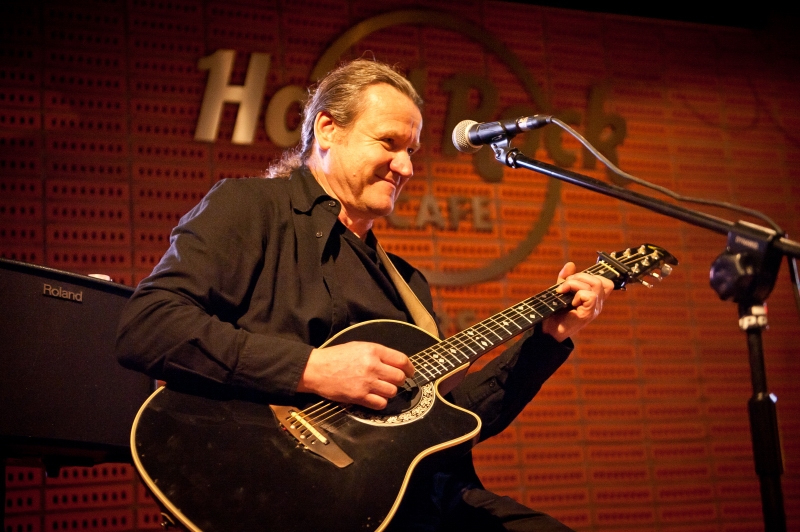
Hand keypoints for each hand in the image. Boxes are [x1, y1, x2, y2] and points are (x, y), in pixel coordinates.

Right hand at [297, 341, 414, 409]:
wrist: (316, 369)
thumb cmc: (336, 357)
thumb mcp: (358, 346)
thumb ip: (378, 353)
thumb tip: (396, 362)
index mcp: (373, 351)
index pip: (402, 360)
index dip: (409, 368)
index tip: (410, 372)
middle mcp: (372, 366)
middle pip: (399, 377)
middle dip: (400, 380)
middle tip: (394, 381)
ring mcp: (366, 383)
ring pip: (392, 391)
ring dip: (390, 391)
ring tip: (382, 389)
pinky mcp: (359, 397)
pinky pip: (381, 404)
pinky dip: (381, 402)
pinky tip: (375, 397)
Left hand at [541, 262, 614, 342]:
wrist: (550, 331)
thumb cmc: (556, 313)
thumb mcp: (561, 292)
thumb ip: (566, 278)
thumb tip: (571, 264)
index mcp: (595, 299)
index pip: (606, 283)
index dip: (592, 276)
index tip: (573, 280)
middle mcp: (598, 305)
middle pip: (601, 281)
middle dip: (580, 276)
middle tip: (565, 284)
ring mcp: (595, 310)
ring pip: (596, 285)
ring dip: (576, 282)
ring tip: (564, 290)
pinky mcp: (588, 314)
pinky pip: (590, 296)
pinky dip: (578, 294)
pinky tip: (570, 301)